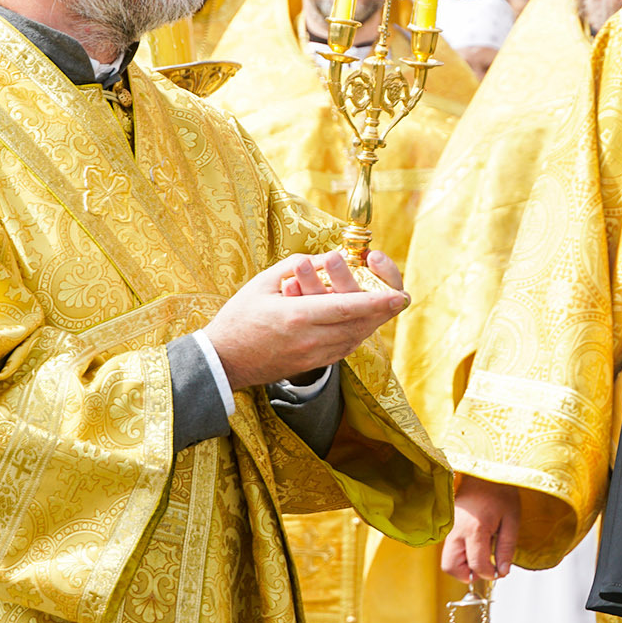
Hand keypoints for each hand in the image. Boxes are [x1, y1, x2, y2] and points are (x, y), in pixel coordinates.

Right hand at [203, 250, 407, 388]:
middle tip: (399, 297)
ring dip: (371, 321)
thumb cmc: (240, 317)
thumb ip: (299, 265)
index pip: (347, 308)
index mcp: (298, 316)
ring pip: (355, 338)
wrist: (222, 361)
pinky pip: (344, 348)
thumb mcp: (264, 282)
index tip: (399, 295)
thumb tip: (330, 256)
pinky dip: (355, 333)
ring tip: (381, 304)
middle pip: (359, 325)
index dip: (376, 302)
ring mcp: (313, 356)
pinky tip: (358, 320)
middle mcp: (310, 339)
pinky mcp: (313, 365)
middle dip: (383, 311)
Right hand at [441, 476, 521, 581]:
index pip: (476, 565)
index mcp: (476, 529)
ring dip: (462, 567)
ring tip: (482, 558)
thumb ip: (507, 548)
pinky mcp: (448, 527)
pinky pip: (448, 550)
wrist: (485, 472)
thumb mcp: (512, 520)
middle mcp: (457, 531)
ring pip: (446, 561)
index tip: (498, 572)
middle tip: (485, 569)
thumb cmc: (501, 493)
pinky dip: (460, 556)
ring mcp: (449, 529)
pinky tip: (475, 547)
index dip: (489, 574)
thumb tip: (502, 572)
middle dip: (468, 575)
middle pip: (451, 567)